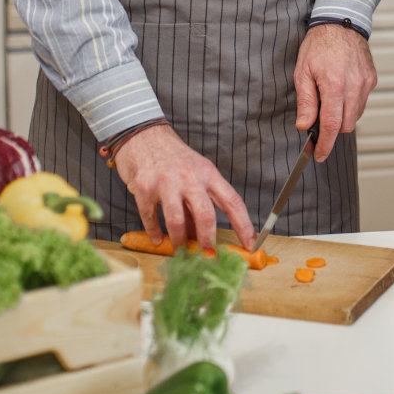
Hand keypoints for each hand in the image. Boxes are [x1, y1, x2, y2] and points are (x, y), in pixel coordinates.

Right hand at [113, 124, 255, 249]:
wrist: (143, 135)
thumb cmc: (173, 158)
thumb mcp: (194, 173)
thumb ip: (200, 202)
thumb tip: (203, 236)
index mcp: (208, 174)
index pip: (232, 202)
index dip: (244, 225)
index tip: (250, 243)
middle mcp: (190, 177)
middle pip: (206, 214)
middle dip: (208, 241)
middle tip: (209, 257)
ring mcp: (167, 182)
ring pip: (177, 221)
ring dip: (179, 242)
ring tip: (179, 252)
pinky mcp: (145, 187)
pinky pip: (151, 217)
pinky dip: (154, 232)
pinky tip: (158, 238)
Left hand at [294, 22, 376, 159]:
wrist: (341, 22)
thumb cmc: (319, 44)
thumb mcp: (303, 71)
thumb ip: (306, 101)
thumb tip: (304, 125)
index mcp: (334, 85)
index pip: (331, 125)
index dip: (325, 144)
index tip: (319, 154)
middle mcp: (354, 86)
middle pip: (345, 125)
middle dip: (332, 129)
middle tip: (319, 119)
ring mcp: (365, 83)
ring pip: (355, 116)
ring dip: (342, 116)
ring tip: (330, 99)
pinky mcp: (372, 80)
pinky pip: (362, 103)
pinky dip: (351, 104)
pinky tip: (341, 92)